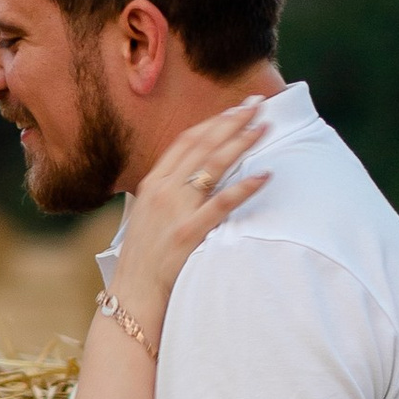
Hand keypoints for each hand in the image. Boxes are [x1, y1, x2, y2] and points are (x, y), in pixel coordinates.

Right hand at [105, 101, 268, 348]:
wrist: (133, 294)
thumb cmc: (143, 259)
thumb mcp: (146, 217)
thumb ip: (164, 194)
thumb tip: (187, 177)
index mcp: (151, 183)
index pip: (185, 141)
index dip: (212, 122)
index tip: (235, 109)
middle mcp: (162, 191)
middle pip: (202, 146)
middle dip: (232, 122)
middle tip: (257, 105)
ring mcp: (175, 211)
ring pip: (212, 167)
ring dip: (241, 143)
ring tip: (264, 128)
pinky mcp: (188, 233)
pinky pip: (221, 204)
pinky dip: (245, 188)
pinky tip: (265, 175)